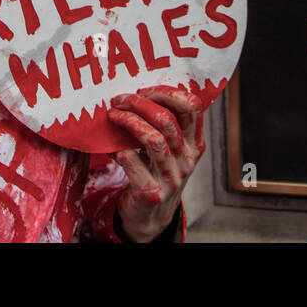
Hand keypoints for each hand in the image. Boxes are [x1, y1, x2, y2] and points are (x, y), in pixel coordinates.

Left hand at [107, 86, 205, 241]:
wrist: (150, 216)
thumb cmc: (157, 173)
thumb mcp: (170, 149)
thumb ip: (165, 125)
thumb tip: (140, 93)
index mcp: (195, 144)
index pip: (192, 107)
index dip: (167, 93)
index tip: (144, 90)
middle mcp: (187, 160)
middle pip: (168, 120)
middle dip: (140, 104)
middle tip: (120, 100)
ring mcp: (172, 178)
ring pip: (153, 139)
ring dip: (128, 122)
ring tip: (113, 115)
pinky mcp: (152, 193)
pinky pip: (133, 163)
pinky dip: (119, 151)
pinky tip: (111, 149)